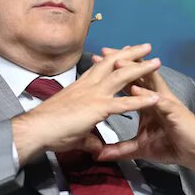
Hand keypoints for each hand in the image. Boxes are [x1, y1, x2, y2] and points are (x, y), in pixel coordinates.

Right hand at [12, 44, 161, 166]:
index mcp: (81, 86)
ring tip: (157, 62)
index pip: (100, 66)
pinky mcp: (97, 108)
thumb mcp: (74, 129)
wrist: (37, 130)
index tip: (125, 50)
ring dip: (141, 69)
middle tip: (146, 47)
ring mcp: (94, 95)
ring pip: (122, 76)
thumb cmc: (49, 128)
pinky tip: (154, 99)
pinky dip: (141, 100)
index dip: (114, 57)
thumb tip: (96, 147)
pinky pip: (124, 103)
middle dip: (131, 53)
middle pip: (114, 63)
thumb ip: (89, 137)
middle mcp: (89, 85)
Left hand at [93, 48, 194, 183]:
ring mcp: (166, 101)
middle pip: (136, 74)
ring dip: (133, 71)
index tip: (95, 63)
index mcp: (146, 101)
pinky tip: (137, 89)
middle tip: (103, 51)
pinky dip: (148, 94)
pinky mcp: (174, 111)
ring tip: (118, 62)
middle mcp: (155, 96)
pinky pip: (160, 101)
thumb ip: (119, 149)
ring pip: (148, 81)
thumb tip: (100, 154)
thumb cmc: (173, 146)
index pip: (127, 82)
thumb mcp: (140, 149)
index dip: (112, 72)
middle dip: (120, 62)